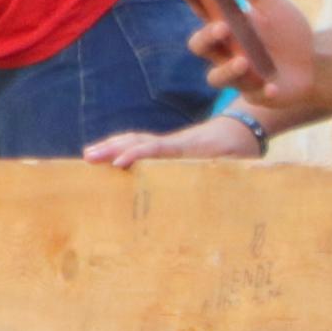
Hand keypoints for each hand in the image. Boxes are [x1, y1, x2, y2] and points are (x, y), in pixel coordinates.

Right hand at [84, 112, 265, 167]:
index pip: (159, 147)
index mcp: (190, 147)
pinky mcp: (166, 145)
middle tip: (88, 157)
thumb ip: (225, 177)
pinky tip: (107, 153)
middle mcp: (174, 142)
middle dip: (112, 148)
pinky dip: (121, 145)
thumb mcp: (238, 165)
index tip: (118, 162)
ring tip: (88, 154)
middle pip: (138, 140)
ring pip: (136, 139)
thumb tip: (216, 202)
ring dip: (111, 145)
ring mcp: (168, 142)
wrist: (244, 128)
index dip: (138, 154)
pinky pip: (140, 142)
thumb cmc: (241, 151)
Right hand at [183, 0, 316, 110]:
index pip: (200, 9)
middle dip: (206, 37)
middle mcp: (224, 51)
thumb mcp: (269, 3)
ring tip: (244, 60)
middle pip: (201, 46)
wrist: (314, 64)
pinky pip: (256, 95)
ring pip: (218, 76)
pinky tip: (272, 87)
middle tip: (222, 27)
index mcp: (225, 25)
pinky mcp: (258, 94)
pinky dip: (264, 91)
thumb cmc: (286, 32)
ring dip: (228, 69)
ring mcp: (238, 75)